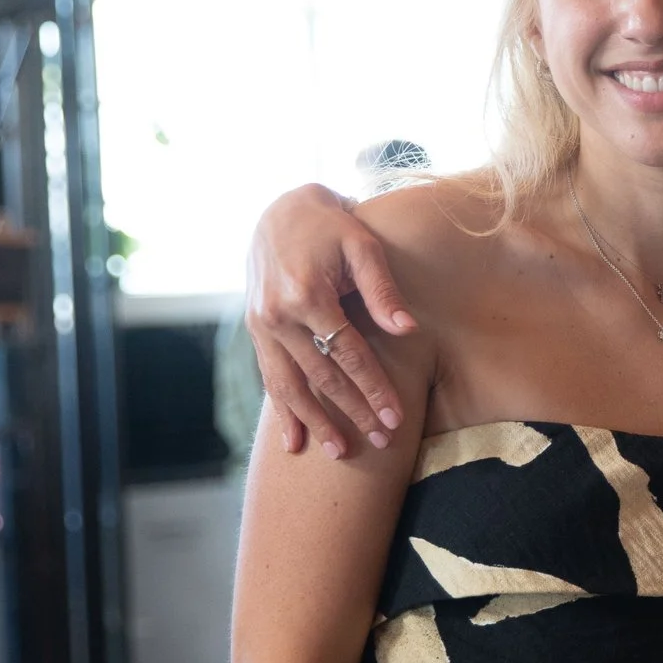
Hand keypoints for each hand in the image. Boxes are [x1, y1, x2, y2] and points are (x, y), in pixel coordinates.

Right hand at [246, 185, 415, 457]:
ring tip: (339, 452)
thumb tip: (408, 330)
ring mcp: (260, 326)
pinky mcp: (255, 331)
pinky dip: (282, 411)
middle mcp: (277, 316)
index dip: (373, 388)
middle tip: (380, 440)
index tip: (396, 417)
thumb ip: (383, 290)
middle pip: (320, 377)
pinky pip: (269, 377)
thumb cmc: (331, 226)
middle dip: (351, 412)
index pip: (348, 355)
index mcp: (306, 296)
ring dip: (314, 422)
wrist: (279, 210)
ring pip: (288, 386)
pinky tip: (292, 441)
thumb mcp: (362, 246)